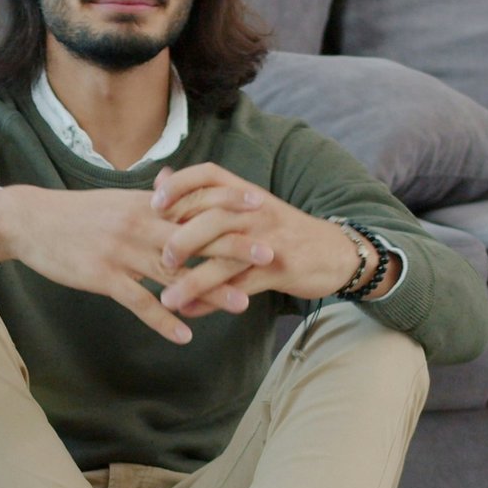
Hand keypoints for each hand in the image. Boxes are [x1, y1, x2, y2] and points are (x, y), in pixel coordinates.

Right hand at [0, 185, 249, 343]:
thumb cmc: (76, 212)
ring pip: (173, 274)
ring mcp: (121, 253)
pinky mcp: (103, 277)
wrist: (30, 221)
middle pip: (194, 238)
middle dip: (232, 248)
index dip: (228, 205)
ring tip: (240, 305)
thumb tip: (175, 182)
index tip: (260, 207)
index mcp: (145, 206)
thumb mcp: (116, 200)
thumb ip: (150, 198)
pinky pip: (139, 302)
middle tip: (267, 255)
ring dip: (208, 291)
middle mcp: (139, 226)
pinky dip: (163, 319)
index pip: (194, 203)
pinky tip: (184, 334)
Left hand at [147, 163, 362, 316]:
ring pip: (226, 256)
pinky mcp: (279, 270)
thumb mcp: (246, 205)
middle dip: (182, 238)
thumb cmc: (279, 229)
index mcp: (245, 192)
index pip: (208, 176)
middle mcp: (256, 211)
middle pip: (213, 217)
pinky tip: (191, 311)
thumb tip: (160, 177)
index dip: (179, 186)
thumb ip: (203, 194)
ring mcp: (268, 240)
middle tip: (159, 257)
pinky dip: (213, 301)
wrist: (333, 251)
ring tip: (168, 298)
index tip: (154, 204)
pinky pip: (240, 286)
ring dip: (193, 279)